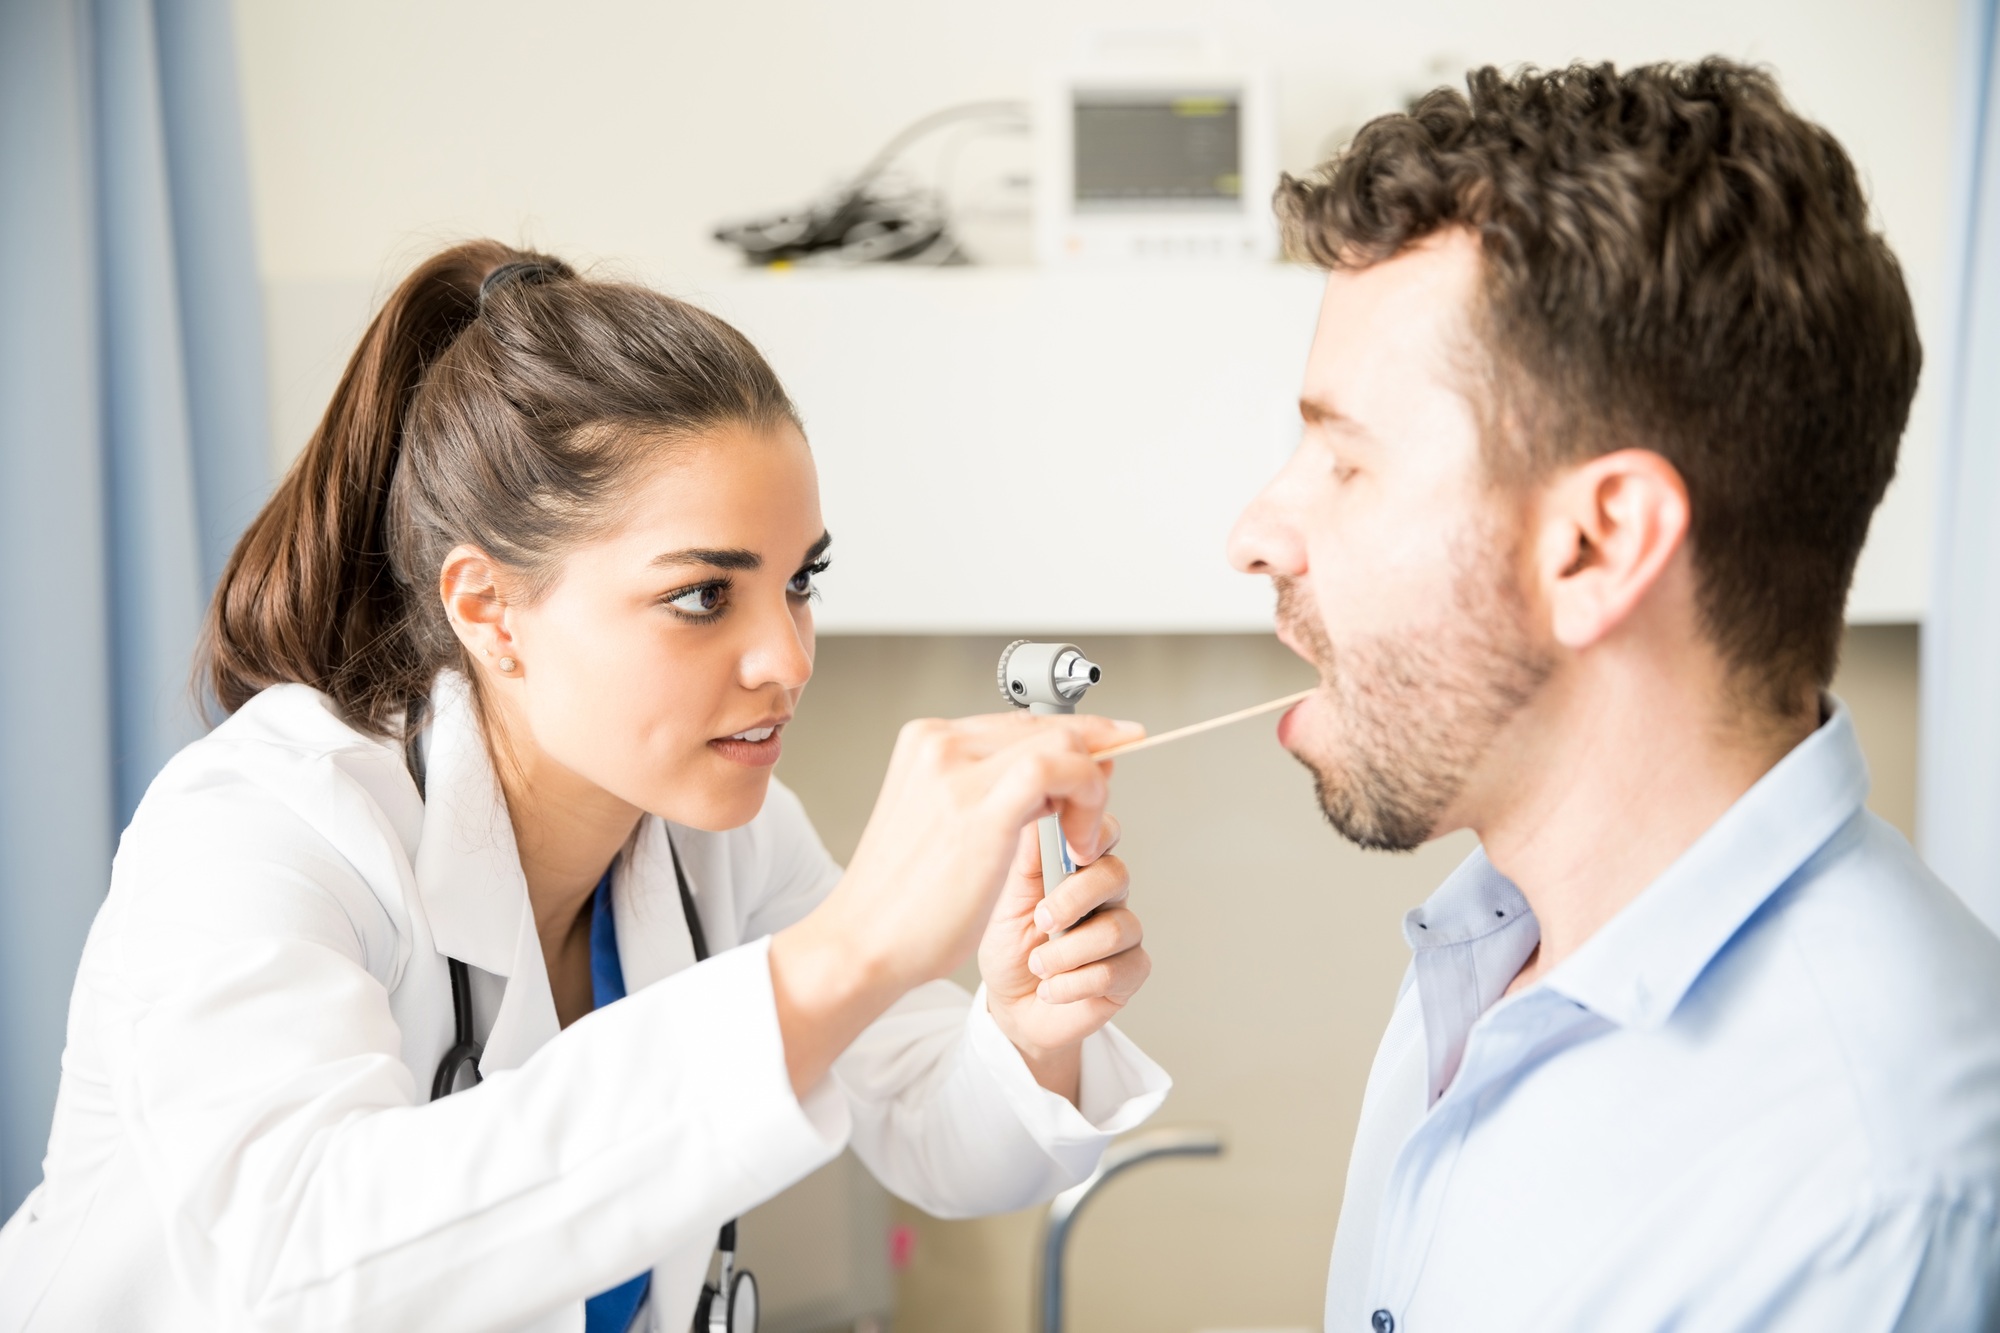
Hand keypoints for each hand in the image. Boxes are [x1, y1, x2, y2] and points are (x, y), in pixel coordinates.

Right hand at [770, 711, 1142, 1095]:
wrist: (862, 943)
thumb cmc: (903, 902)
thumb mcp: (948, 827)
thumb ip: (997, 790)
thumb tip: (1066, 770)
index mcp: (926, 743)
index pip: (1020, 724)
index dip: (1073, 742)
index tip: (1107, 757)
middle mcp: (940, 744)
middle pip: (1046, 726)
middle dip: (1090, 764)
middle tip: (1094, 814)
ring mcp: (956, 768)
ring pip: (1062, 742)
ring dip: (1090, 789)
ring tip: (1081, 839)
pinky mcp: (981, 805)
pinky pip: (1062, 770)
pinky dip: (1087, 799)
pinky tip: (1079, 841)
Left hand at [979, 815, 1150, 1102]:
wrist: (1009, 1008)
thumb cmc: (1007, 947)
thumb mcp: (1004, 896)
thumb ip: (1025, 854)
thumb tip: (1036, 800)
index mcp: (1077, 867)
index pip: (1102, 831)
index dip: (1094, 832)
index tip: (1069, 853)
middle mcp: (1106, 895)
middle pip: (1116, 874)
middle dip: (1074, 898)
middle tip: (1041, 920)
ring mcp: (1123, 933)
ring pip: (1118, 927)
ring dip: (1067, 951)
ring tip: (1037, 964)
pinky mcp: (1130, 973)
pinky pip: (1116, 970)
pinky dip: (1073, 983)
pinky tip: (1049, 989)